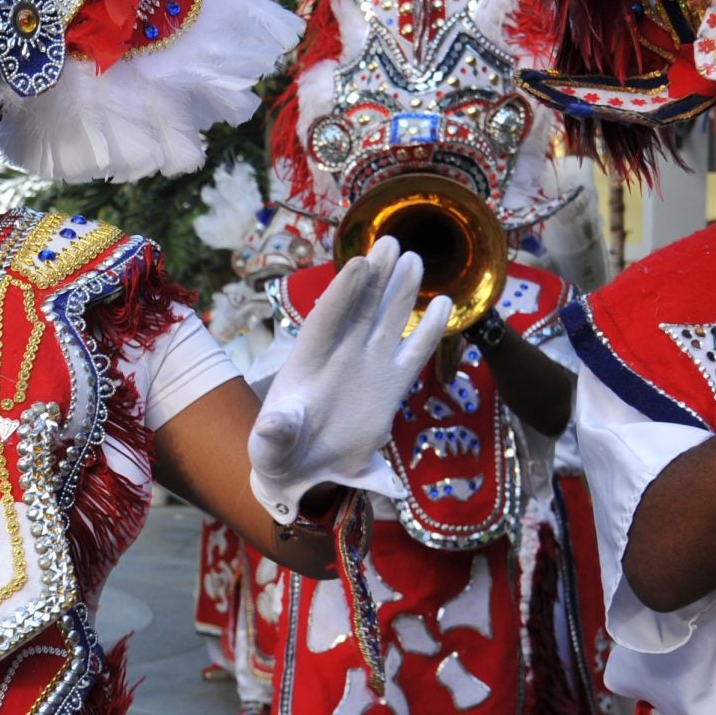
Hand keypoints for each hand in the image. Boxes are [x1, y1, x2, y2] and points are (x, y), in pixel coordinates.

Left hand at [247, 236, 450, 522]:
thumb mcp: (270, 445)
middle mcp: (340, 356)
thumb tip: (273, 425)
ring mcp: (368, 366)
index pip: (326, 320)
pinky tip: (445, 304)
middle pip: (359, 308)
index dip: (342, 292)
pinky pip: (414, 353)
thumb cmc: (281, 450)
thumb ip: (275, 432)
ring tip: (413, 259)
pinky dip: (429, 330)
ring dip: (399, 290)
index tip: (358, 264)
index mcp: (307, 362)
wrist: (305, 470)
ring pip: (387, 321)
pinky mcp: (391, 385)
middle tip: (390, 243)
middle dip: (374, 276)